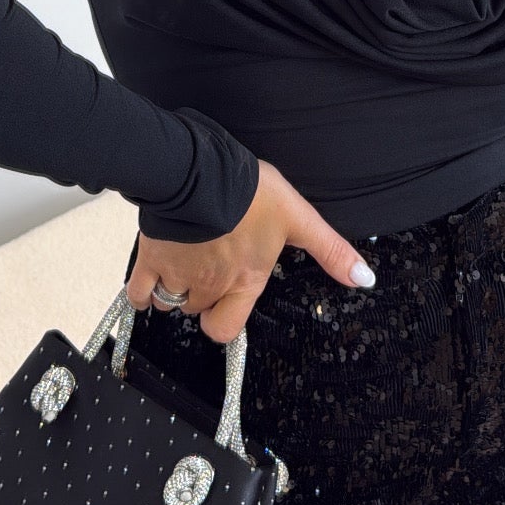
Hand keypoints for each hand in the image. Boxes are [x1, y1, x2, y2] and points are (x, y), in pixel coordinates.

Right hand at [125, 160, 375, 345]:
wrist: (200, 174)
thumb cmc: (250, 195)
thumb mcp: (299, 219)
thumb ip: (330, 251)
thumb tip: (364, 279)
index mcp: (246, 281)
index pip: (228, 330)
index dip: (225, 320)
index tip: (225, 306)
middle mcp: (211, 286)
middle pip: (200, 311)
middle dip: (204, 296)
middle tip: (210, 268)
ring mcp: (179, 275)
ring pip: (173, 302)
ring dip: (177, 290)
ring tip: (185, 265)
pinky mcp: (152, 260)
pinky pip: (139, 293)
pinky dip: (143, 293)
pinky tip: (150, 280)